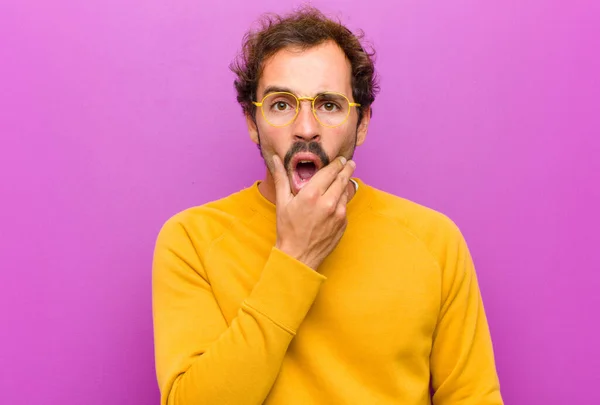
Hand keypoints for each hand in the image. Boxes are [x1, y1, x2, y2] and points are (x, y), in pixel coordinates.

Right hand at [272, 154, 355, 270]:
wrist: (299, 256)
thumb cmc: (288, 230)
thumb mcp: (282, 202)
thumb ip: (282, 178)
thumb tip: (276, 159)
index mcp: (312, 194)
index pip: (330, 171)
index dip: (336, 163)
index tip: (340, 159)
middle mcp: (328, 202)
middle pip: (342, 178)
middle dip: (347, 169)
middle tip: (349, 162)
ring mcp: (338, 214)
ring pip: (346, 192)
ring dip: (345, 184)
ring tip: (342, 179)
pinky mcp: (343, 223)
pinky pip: (345, 206)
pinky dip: (342, 200)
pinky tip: (336, 200)